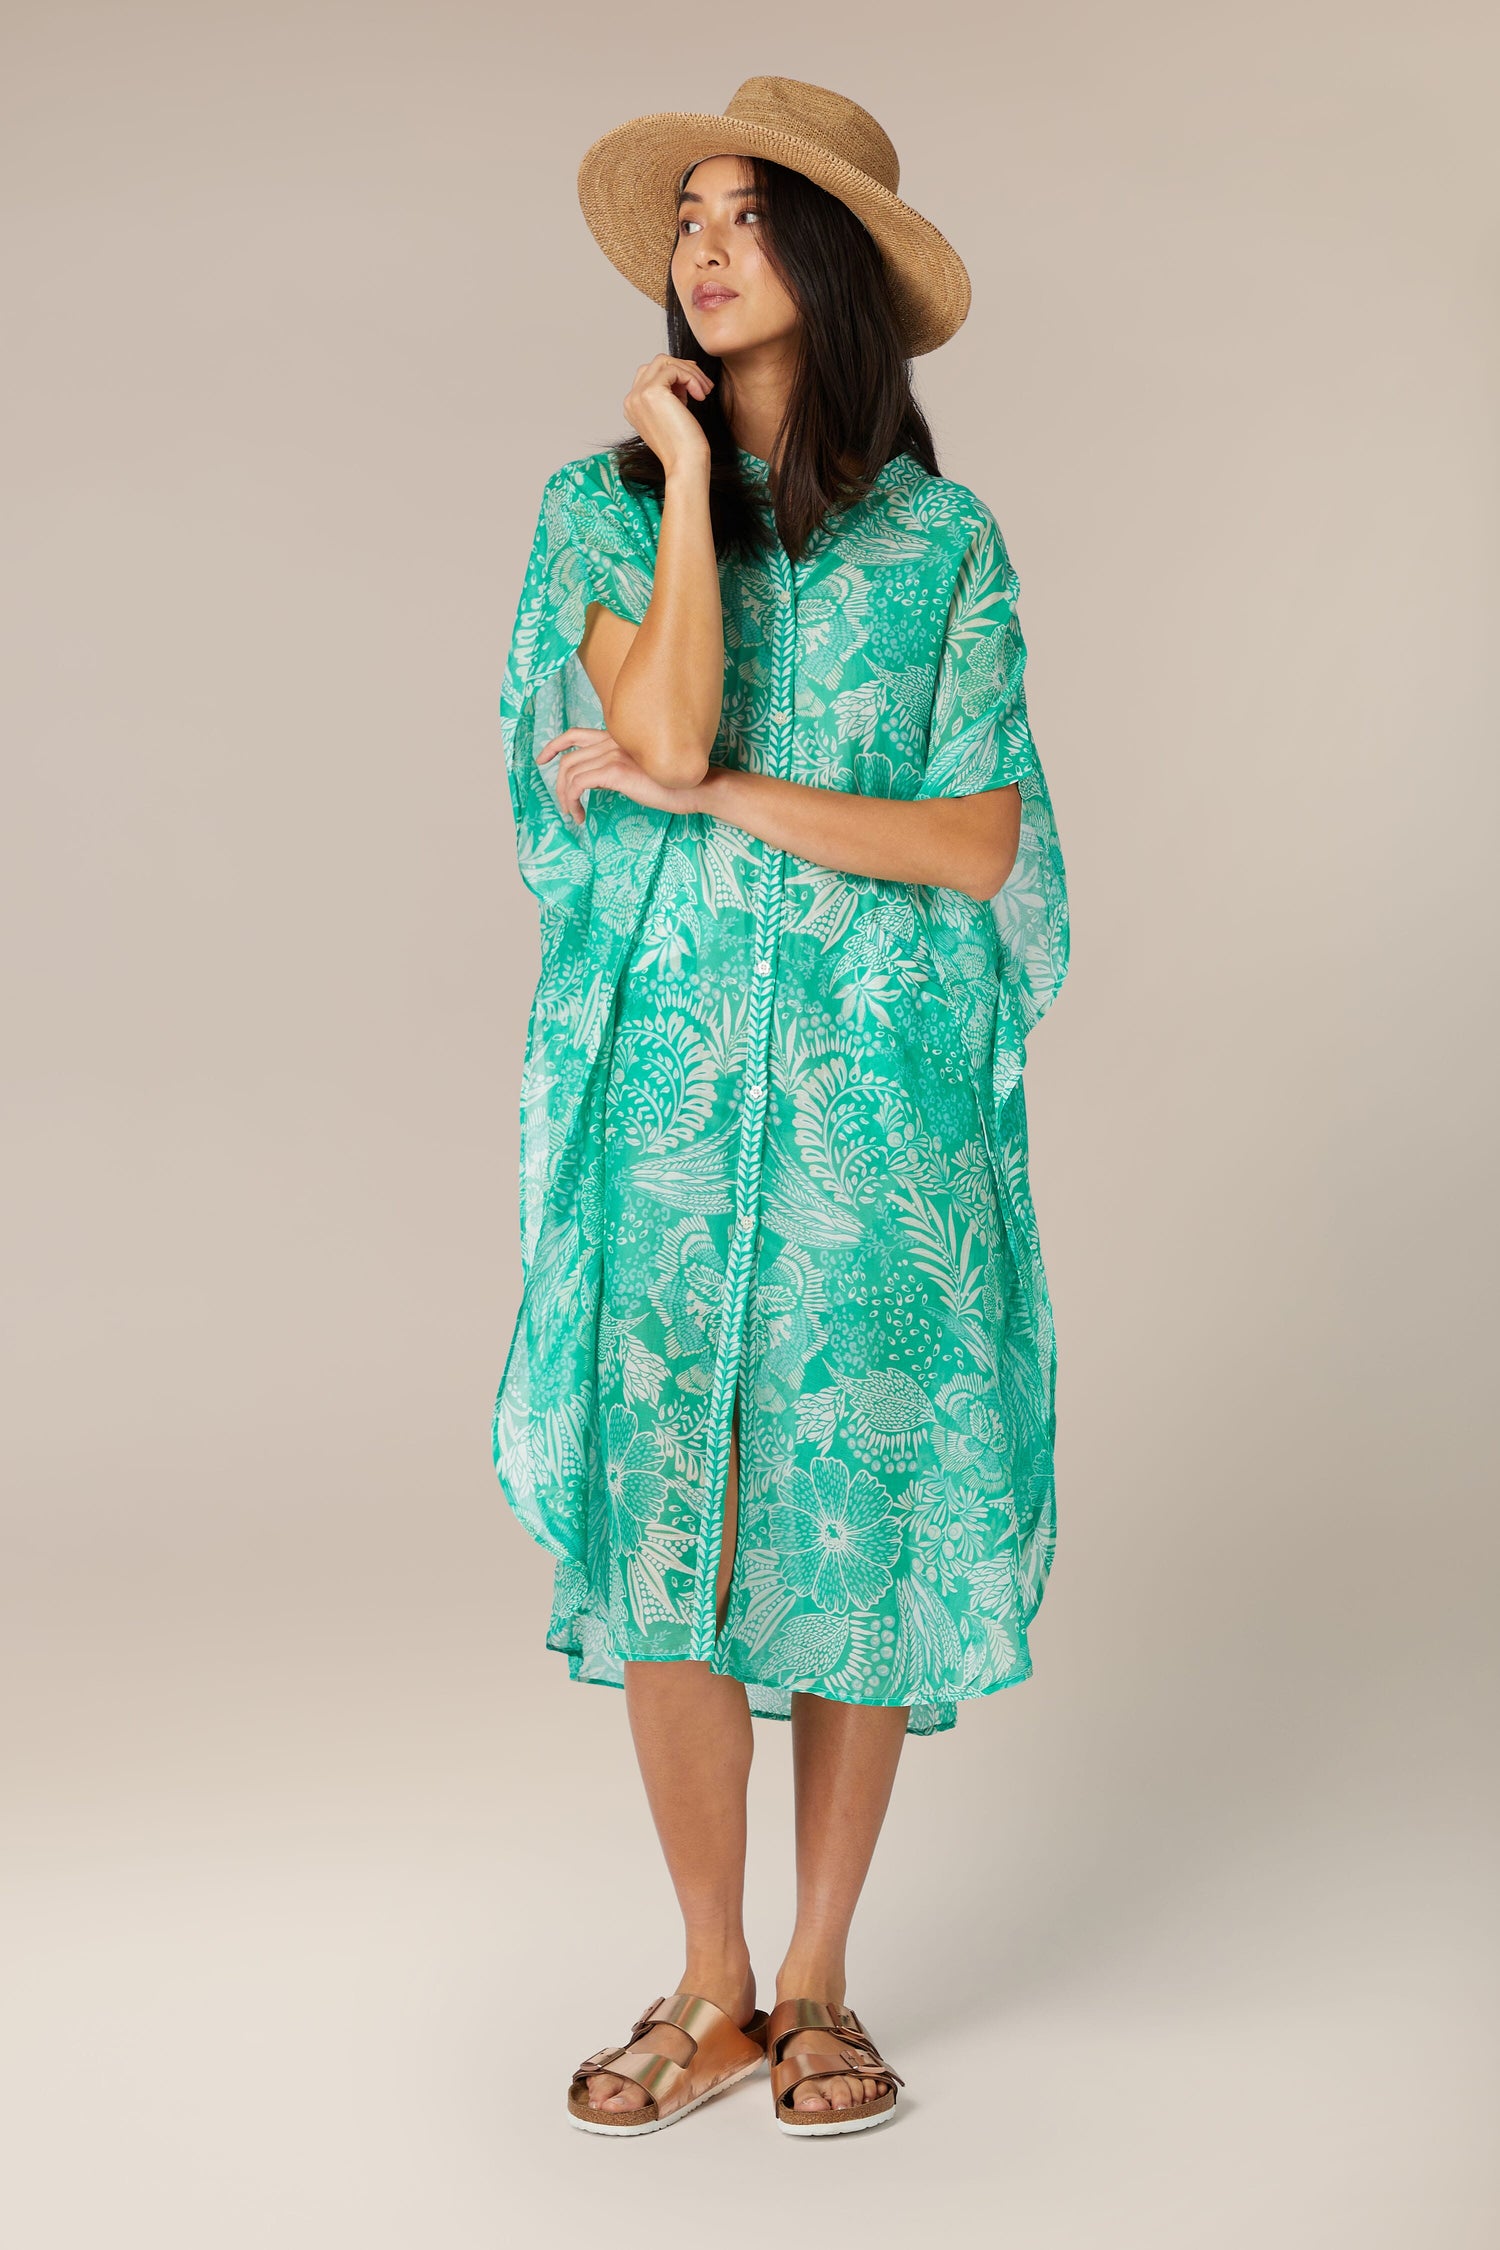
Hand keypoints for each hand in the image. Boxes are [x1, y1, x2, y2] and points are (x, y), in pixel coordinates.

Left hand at [537, 727, 704, 824]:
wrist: (697, 787)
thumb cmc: (675, 783)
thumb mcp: (642, 769)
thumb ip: (619, 767)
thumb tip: (600, 781)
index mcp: (618, 737)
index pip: (576, 734)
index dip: (554, 746)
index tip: (542, 760)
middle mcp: (613, 740)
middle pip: (568, 759)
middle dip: (559, 784)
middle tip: (565, 806)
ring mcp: (614, 754)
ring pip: (570, 773)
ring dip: (565, 798)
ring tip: (574, 814)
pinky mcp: (616, 771)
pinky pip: (578, 784)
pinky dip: (572, 801)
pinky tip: (581, 815)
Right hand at [623, 354, 712, 478]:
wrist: (686, 464)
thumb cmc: (684, 445)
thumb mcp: (672, 413)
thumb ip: (670, 393)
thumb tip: (683, 369)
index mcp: (634, 406)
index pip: (652, 374)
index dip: (676, 375)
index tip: (696, 388)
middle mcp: (631, 399)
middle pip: (657, 364)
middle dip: (684, 369)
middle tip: (704, 386)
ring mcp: (638, 395)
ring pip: (665, 362)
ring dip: (690, 372)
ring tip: (705, 391)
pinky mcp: (652, 392)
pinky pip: (673, 369)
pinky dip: (691, 378)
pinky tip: (701, 395)